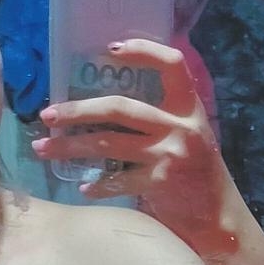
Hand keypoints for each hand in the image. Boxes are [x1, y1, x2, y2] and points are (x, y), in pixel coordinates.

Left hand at [32, 40, 242, 256]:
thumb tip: (105, 103)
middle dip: (78, 110)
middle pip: (120, 107)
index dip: (144, 50)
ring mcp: (170, 155)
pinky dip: (97, 186)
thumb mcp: (189, 134)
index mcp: (189, 108)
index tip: (111, 49)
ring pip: (108, 143)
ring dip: (70, 147)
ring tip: (44, 149)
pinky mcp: (160, 183)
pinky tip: (83, 187)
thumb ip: (161, 117)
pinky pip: (117, 181)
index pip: (172, 64)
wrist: (219, 216)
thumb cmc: (197, 173)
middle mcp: (181, 127)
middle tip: (48, 114)